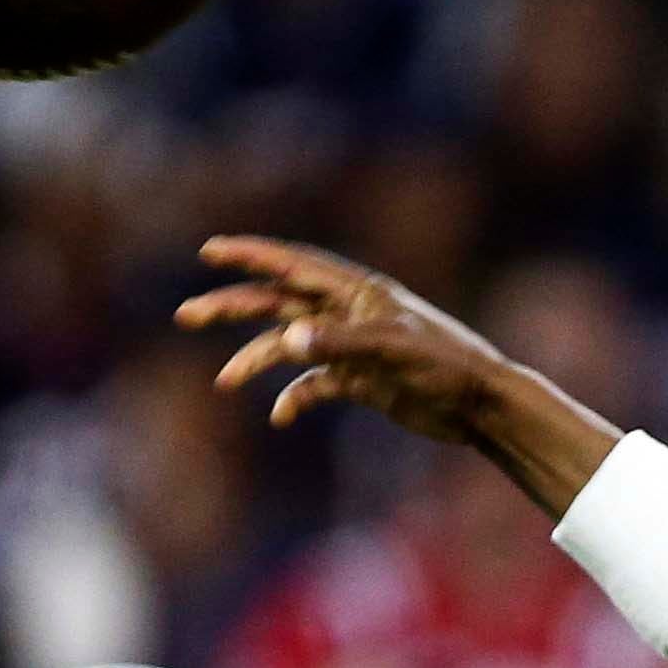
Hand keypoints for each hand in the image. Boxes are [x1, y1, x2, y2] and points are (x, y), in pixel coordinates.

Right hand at [179, 237, 521, 444]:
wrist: (479, 405)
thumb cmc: (445, 366)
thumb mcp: (393, 351)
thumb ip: (339, 343)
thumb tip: (288, 339)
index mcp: (356, 292)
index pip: (293, 265)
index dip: (251, 256)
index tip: (210, 251)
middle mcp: (349, 313)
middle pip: (279, 302)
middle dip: (233, 306)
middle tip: (187, 314)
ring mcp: (352, 347)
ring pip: (290, 346)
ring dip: (256, 360)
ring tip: (225, 381)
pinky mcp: (361, 380)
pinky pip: (315, 385)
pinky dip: (295, 398)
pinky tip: (280, 417)